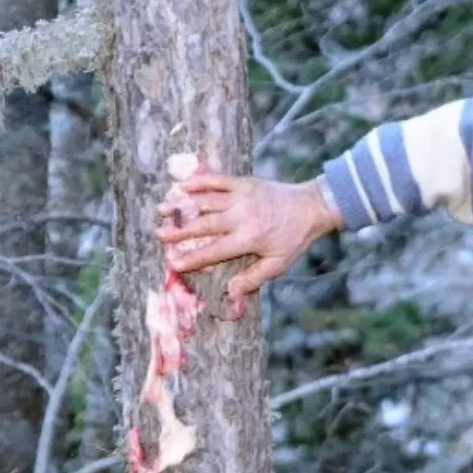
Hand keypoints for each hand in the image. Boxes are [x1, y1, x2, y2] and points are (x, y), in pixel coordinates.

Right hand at [155, 173, 338, 297]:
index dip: (193, 258)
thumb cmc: (294, 238)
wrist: (312, 206)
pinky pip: (216, 180)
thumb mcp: (278, 264)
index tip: (174, 263)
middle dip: (180, 231)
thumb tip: (230, 292)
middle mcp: (241, 216)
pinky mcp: (243, 182)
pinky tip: (181, 186)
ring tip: (162, 209)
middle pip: (203, 224)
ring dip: (182, 205)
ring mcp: (241, 196)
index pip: (214, 251)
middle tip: (160, 235)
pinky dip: (198, 182)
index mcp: (249, 238)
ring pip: (205, 200)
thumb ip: (253, 278)